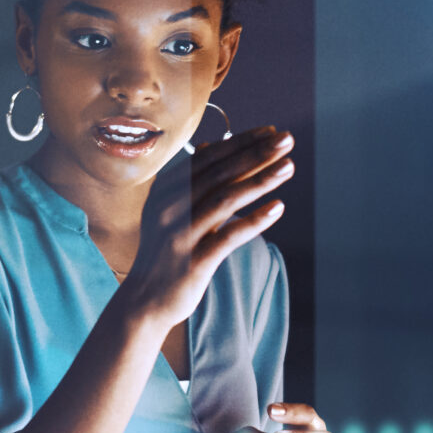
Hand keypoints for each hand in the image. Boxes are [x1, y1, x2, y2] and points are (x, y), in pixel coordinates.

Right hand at [116, 128, 294, 335]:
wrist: (143, 302)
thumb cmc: (164, 254)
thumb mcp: (171, 212)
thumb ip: (193, 180)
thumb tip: (211, 146)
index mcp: (164, 192)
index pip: (207, 159)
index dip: (240, 143)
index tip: (270, 131)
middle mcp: (169, 208)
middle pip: (218, 174)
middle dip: (255, 154)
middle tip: (286, 139)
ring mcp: (179, 234)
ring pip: (225, 199)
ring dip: (260, 180)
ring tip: (288, 166)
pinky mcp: (193, 261)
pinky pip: (228, 236)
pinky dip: (254, 221)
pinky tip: (278, 208)